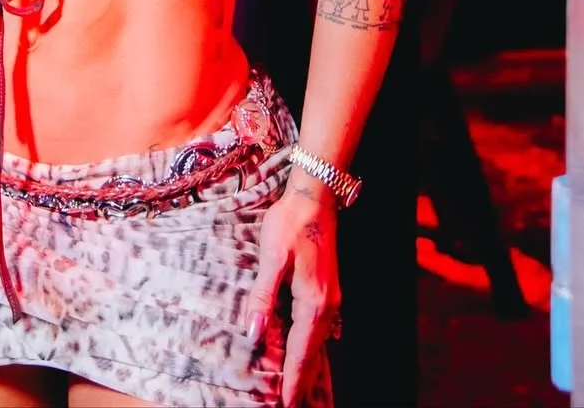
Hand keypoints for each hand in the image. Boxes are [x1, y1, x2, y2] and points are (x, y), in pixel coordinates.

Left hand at [245, 185, 340, 407]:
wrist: (314, 197)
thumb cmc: (290, 223)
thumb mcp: (272, 258)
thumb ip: (263, 297)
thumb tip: (253, 333)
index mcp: (313, 302)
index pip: (302, 352)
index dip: (294, 380)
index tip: (287, 404)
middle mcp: (327, 306)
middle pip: (314, 353)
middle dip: (303, 380)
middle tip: (291, 404)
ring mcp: (330, 298)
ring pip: (318, 343)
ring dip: (307, 366)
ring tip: (296, 389)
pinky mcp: (326, 290)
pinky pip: (319, 329)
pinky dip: (311, 348)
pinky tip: (303, 353)